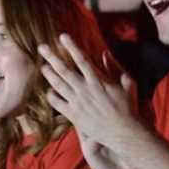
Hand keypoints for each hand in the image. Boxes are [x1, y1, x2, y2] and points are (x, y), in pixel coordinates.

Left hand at [40, 34, 135, 149]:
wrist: (123, 133)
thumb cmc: (128, 106)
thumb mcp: (127, 83)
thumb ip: (114, 67)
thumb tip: (105, 52)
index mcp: (97, 80)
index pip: (81, 59)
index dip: (71, 46)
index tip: (62, 36)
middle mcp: (85, 90)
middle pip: (64, 70)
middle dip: (52, 57)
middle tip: (41, 47)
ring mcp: (78, 103)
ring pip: (58, 85)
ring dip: (49, 75)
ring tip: (43, 67)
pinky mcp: (74, 116)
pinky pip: (58, 104)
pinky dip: (52, 96)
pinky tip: (48, 90)